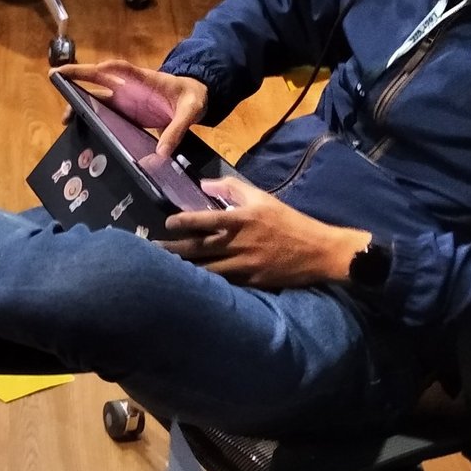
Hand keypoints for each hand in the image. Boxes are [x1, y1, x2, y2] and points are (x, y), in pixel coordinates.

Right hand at [54, 59, 208, 157]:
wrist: (194, 98)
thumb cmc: (192, 97)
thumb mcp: (190, 111)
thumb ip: (177, 129)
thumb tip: (162, 153)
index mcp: (144, 79)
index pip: (121, 69)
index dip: (105, 68)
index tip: (88, 69)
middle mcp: (129, 86)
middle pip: (98, 79)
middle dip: (77, 78)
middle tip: (56, 78)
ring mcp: (125, 99)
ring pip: (96, 97)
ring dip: (78, 102)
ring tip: (65, 118)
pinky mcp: (124, 112)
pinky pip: (103, 113)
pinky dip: (89, 118)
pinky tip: (79, 128)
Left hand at [164, 174, 370, 290]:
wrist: (318, 251)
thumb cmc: (289, 221)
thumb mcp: (262, 198)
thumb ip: (232, 188)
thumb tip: (204, 184)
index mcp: (241, 219)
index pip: (203, 220)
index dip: (182, 222)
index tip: (167, 224)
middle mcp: (239, 243)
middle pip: (198, 248)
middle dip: (173, 250)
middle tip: (152, 251)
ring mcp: (244, 265)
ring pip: (206, 270)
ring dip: (184, 270)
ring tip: (164, 271)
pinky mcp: (250, 282)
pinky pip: (223, 283)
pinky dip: (205, 284)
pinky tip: (190, 286)